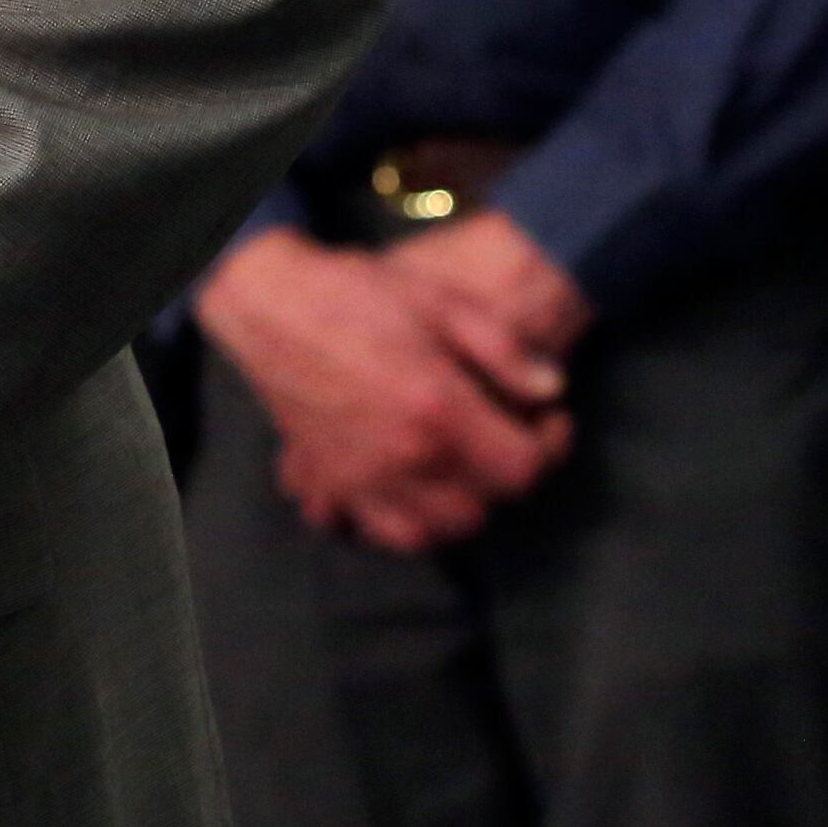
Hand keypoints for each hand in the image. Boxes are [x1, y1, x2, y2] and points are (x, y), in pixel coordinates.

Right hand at [198, 228, 569, 554]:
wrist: (275, 306)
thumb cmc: (362, 294)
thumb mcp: (445, 302)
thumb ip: (505, 351)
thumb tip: (552, 389)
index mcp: (438, 409)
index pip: (522, 468)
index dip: (550, 446)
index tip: (549, 419)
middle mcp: (404, 458)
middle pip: (485, 506)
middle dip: (507, 474)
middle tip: (509, 435)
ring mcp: (364, 480)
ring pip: (439, 531)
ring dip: (465, 505)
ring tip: (469, 463)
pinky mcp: (333, 485)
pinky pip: (384, 531)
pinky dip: (412, 523)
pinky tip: (422, 490)